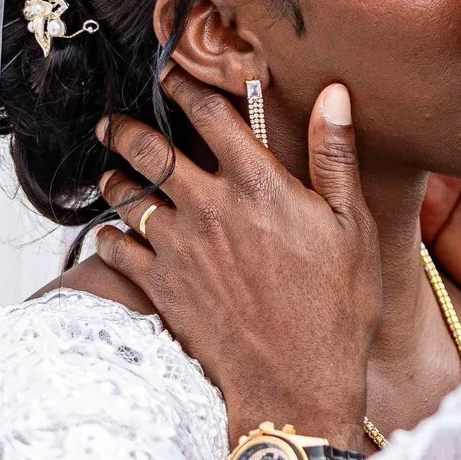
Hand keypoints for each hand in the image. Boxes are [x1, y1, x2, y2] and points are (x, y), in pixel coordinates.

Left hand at [96, 72, 376, 448]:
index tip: (169, 77)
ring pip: (127, 197)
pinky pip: (117, 250)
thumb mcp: (351, 227)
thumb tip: (333, 95)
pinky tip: (110, 235)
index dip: (184, 88)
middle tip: (110, 123)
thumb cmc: (336, 307)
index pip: (209, 115)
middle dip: (125, 130)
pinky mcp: (161, 286)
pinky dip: (109, 237)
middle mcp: (209, 206)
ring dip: (115, 181)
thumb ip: (335, 157)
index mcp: (257, 184)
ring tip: (110, 175)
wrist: (297, 382)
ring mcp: (179, 247)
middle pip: (150, 150)